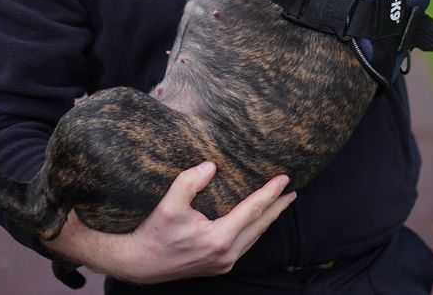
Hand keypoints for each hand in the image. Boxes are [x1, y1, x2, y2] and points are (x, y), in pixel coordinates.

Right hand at [44, 161, 295, 283]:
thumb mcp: (168, 204)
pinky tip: (256, 221)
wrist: (139, 264)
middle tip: (292, 192)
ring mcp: (223, 263)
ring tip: (281, 204)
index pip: (252, 210)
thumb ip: (190, 182)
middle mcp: (226, 254)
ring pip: (254, 238)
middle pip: (260, 226)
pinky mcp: (218, 266)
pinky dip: (254, 230)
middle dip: (277, 208)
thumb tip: (211, 166)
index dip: (270, 193)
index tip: (285, 179)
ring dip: (268, 220)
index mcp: (218, 238)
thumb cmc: (154, 233)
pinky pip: (244, 245)